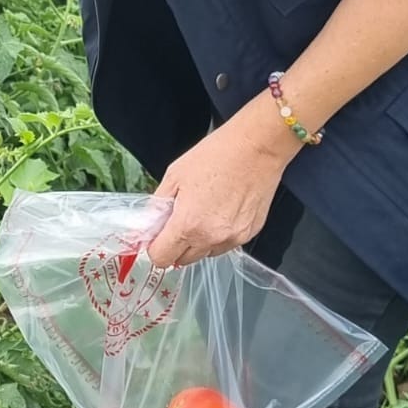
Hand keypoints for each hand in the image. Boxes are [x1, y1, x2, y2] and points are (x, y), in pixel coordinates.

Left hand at [147, 107, 293, 267]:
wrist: (257, 146)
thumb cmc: (217, 155)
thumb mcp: (175, 175)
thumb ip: (158, 205)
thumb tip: (150, 223)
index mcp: (188, 224)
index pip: (161, 258)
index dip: (155, 247)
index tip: (156, 237)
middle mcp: (211, 238)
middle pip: (183, 260)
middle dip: (176, 245)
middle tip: (179, 220)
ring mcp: (233, 238)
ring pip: (205, 254)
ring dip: (199, 242)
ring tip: (204, 212)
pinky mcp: (249, 234)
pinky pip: (226, 244)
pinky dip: (219, 235)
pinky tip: (221, 211)